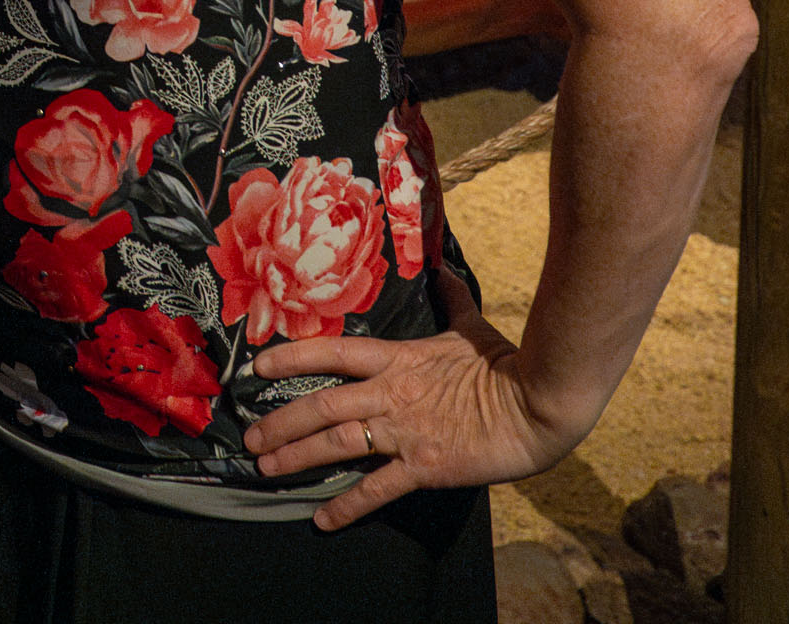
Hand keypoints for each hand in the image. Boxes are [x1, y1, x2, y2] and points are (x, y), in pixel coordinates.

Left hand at [242, 269, 583, 529]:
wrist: (538, 406)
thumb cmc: (506, 365)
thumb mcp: (471, 328)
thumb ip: (450, 302)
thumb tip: (443, 270)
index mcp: (397, 359)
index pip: (332, 353)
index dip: (291, 359)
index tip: (258, 369)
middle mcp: (391, 394)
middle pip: (321, 405)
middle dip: (280, 422)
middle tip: (250, 436)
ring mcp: (405, 432)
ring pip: (337, 444)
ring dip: (297, 457)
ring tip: (266, 468)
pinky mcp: (424, 466)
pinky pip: (377, 489)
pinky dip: (347, 505)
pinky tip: (322, 519)